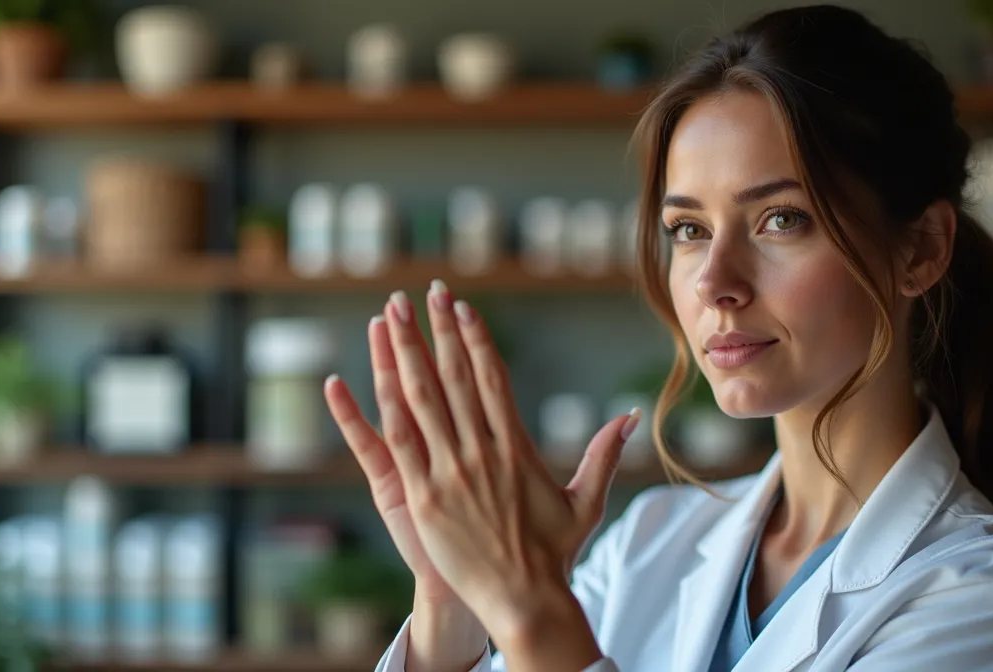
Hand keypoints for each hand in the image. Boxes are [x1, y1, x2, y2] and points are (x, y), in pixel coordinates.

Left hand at [338, 280, 640, 659]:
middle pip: (453, 376)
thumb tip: (630, 417)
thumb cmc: (554, 554)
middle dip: (437, 328)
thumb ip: (603, 454)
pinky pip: (397, 441)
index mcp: (516, 446)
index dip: (475, 338)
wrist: (523, 599)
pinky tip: (362, 374)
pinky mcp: (423, 495)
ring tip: (390, 314)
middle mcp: (482, 450)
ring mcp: (450, 471)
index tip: (462, 307)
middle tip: (423, 291)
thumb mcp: (584, 501)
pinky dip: (378, 406)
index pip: (491, 378)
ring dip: (404, 352)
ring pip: (421, 398)